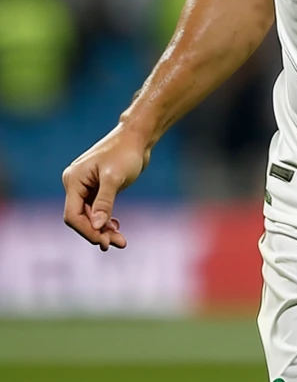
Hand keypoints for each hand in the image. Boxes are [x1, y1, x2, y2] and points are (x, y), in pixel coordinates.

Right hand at [62, 125, 149, 250]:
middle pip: (81, 218)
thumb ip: (104, 202)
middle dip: (98, 232)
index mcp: (73, 180)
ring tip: (121, 241)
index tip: (105, 241)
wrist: (138, 137)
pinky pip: (97, 210)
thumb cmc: (125, 152)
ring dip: (104, 229)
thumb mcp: (114, 178)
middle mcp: (76, 184)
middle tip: (118, 244)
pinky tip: (116, 227)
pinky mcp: (97, 187)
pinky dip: (106, 220)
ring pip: (90, 216)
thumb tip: (97, 227)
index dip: (87, 231)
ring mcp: (86, 186)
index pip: (72, 215)